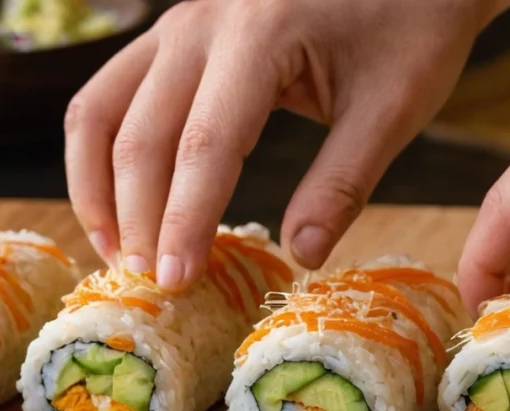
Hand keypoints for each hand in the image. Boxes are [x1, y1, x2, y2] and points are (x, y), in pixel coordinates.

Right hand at [66, 0, 509, 289]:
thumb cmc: (410, 24)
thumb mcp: (393, 107)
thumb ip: (342, 183)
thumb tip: (300, 256)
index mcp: (260, 33)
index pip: (205, 145)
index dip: (185, 220)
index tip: (176, 281)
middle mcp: (201, 22)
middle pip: (140, 134)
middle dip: (139, 217)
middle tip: (150, 285)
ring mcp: (178, 22)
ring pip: (101, 110)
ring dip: (99, 187)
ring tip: (119, 254)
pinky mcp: (175, 34)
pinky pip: (113, 94)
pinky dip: (107, 153)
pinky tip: (122, 203)